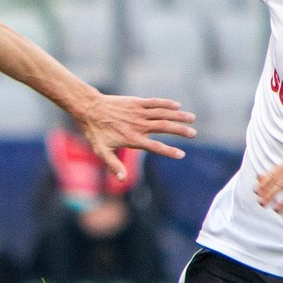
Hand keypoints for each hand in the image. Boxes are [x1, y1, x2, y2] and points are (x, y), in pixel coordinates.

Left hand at [72, 93, 197, 179]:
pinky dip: (166, 104)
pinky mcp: (136, 102)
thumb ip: (113, 165)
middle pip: (164, 127)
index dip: (169, 151)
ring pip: (162, 114)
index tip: (181, 155)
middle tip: (193, 134)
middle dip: (180, 131)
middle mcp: (138, 125)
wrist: (89, 108)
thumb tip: (122, 180)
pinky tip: (177, 106)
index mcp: (132, 138)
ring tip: (192, 119)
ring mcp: (138, 112)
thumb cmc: (95, 132)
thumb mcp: (101, 151)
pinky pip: (154, 102)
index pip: (155, 146)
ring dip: (178, 116)